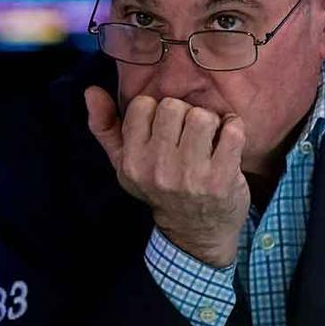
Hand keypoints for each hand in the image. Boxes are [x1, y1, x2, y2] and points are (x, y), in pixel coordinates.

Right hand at [84, 86, 249, 267]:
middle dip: (184, 114)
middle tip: (188, 134)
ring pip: (202, 116)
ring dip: (210, 122)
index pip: (143, 105)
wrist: (196, 234)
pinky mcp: (223, 179)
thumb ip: (105, 128)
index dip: (157, 112)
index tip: (165, 130)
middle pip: (173, 106)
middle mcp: (159, 170)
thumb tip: (91, 91)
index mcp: (132, 162)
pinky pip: (232, 130)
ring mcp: (191, 176)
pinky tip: (227, 142)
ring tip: (208, 138)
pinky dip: (234, 129)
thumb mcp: (125, 164)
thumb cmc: (160, 189)